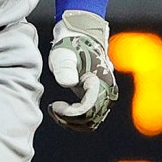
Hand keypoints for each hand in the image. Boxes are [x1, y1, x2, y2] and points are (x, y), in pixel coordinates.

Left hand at [45, 9, 117, 130]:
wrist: (81, 38)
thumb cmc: (71, 45)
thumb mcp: (64, 55)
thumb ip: (66, 68)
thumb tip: (69, 83)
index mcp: (102, 82)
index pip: (88, 110)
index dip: (70, 113)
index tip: (55, 105)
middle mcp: (108, 92)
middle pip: (90, 120)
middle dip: (69, 119)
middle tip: (53, 108)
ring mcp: (105, 97)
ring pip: (91, 122)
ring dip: (72, 122)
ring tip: (56, 110)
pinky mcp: (100, 100)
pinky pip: (91, 119)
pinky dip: (76, 120)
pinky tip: (62, 110)